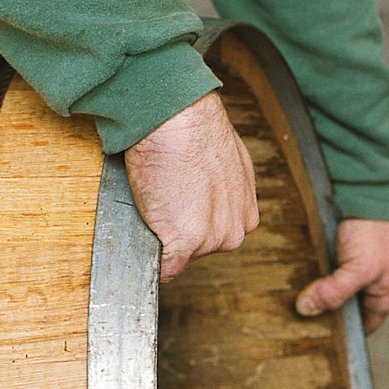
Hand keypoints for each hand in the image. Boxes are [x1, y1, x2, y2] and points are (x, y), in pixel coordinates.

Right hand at [123, 92, 258, 282]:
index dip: (191, 222)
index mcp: (246, 216)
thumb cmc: (194, 131)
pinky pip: (164, 269)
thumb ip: (221, 190)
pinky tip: (142, 242)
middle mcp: (234, 232)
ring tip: (155, 203)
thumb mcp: (226, 164)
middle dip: (177, 232)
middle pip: (198, 250)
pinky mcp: (185, 243)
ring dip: (161, 239)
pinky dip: (149, 262)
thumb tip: (206, 194)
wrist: (178, 120)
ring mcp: (211, 240)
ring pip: (179, 258)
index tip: (178, 207)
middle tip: (164, 201)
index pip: (214, 236)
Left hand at [296, 218, 388, 334]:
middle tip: (303, 319)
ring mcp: (362, 269)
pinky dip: (318, 278)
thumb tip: (307, 309)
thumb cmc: (373, 232)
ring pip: (338, 292)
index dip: (345, 332)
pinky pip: (331, 274)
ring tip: (299, 301)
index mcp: (388, 294)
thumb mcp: (357, 270)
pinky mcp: (347, 255)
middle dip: (329, 313)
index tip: (319, 335)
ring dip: (321, 295)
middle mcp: (376, 285)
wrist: (366, 192)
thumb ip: (334, 293)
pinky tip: (303, 280)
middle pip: (349, 309)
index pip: (365, 326)